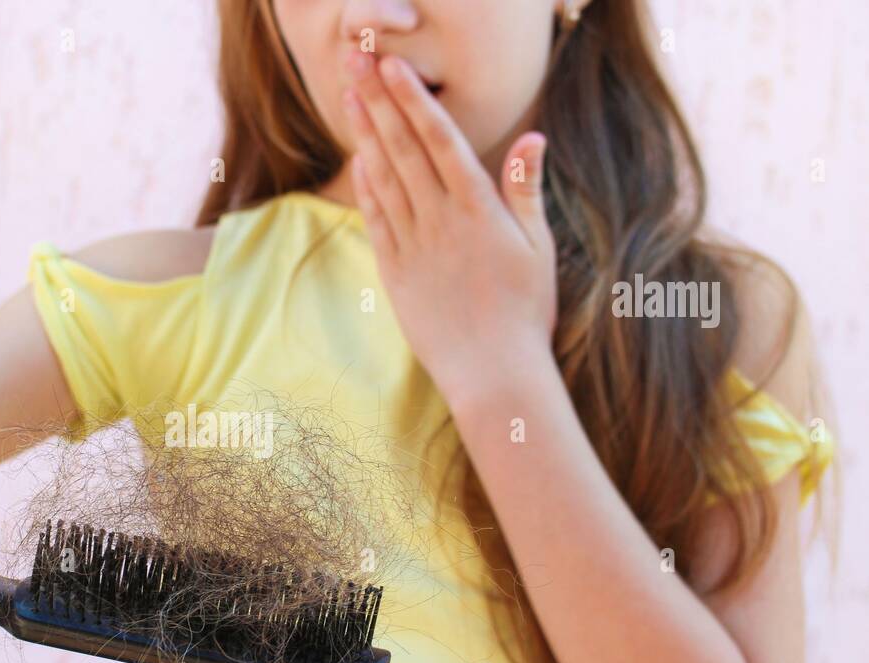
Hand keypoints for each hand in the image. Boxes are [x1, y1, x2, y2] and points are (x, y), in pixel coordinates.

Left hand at [342, 52, 558, 403]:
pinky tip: (357, 159)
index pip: (440, 140)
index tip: (393, 67)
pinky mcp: (395, 274)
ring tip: (350, 97)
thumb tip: (532, 136)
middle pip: (403, 149)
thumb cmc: (526, 312)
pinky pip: (377, 220)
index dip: (413, 100)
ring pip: (383, 178)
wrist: (493, 373)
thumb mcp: (539, 248)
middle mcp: (440, 221)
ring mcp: (413, 247)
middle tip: (357, 61)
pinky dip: (365, 186)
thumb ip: (527, 190)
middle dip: (379, 101)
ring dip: (365, 134)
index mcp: (478, 209)